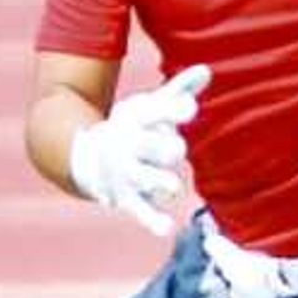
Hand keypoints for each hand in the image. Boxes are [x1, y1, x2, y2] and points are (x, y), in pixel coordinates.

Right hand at [67, 64, 208, 236]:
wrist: (90, 157)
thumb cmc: (133, 129)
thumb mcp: (151, 107)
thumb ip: (179, 91)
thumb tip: (207, 69)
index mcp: (138, 120)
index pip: (156, 113)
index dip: (173, 111)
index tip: (190, 109)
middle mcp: (132, 146)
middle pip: (152, 147)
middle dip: (166, 149)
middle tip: (176, 150)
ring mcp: (128, 173)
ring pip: (146, 179)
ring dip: (159, 182)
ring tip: (172, 186)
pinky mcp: (128, 199)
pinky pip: (141, 211)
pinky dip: (152, 220)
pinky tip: (165, 227)